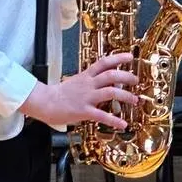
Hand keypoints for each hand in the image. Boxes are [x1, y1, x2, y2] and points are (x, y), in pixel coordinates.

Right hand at [20, 52, 136, 130]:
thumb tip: (106, 82)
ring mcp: (87, 97)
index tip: (130, 57)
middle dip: (127, 77)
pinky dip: (115, 120)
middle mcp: (88, 84)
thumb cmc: (59, 94)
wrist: (44, 102)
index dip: (118, 58)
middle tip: (136, 80)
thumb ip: (90, 81)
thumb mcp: (76, 82)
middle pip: (111, 75)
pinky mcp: (84, 111)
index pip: (103, 62)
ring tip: (135, 100)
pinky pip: (102, 115)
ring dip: (126, 96)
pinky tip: (123, 124)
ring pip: (111, 92)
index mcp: (85, 76)